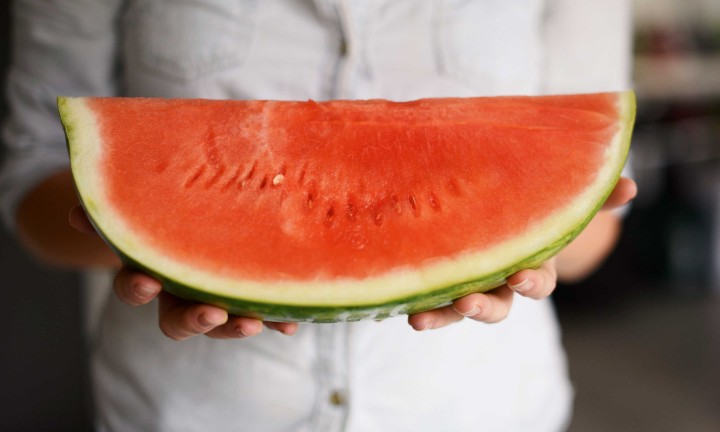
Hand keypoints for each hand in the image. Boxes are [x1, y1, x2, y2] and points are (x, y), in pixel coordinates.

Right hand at [69, 205, 297, 339]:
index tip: (147, 283)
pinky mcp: (248, 295)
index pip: (135, 287)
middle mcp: (180, 292)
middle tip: (211, 312)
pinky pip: (261, 311)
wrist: (185, 210)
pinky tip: (291, 323)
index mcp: (151, 268)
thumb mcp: (147, 198)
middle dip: (193, 319)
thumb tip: (77, 212)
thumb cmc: (165, 203)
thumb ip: (121, 200)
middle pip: (178, 319)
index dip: (137, 289)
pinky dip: (275, 317)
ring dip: (236, 325)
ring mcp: (214, 295)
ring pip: (221, 322)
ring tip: (255, 322)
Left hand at [407, 177, 636, 330]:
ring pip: (454, 309)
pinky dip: (412, 299)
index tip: (520, 276)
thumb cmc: (534, 211)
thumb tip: (631, 186)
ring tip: (419, 320)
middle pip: (494, 306)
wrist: (505, 216)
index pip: (535, 282)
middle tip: (467, 303)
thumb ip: (594, 196)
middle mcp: (497, 283)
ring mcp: (466, 284)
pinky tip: (393, 302)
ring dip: (439, 317)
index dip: (530, 283)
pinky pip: (424, 294)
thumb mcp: (562, 202)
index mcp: (529, 265)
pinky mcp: (436, 279)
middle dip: (482, 308)